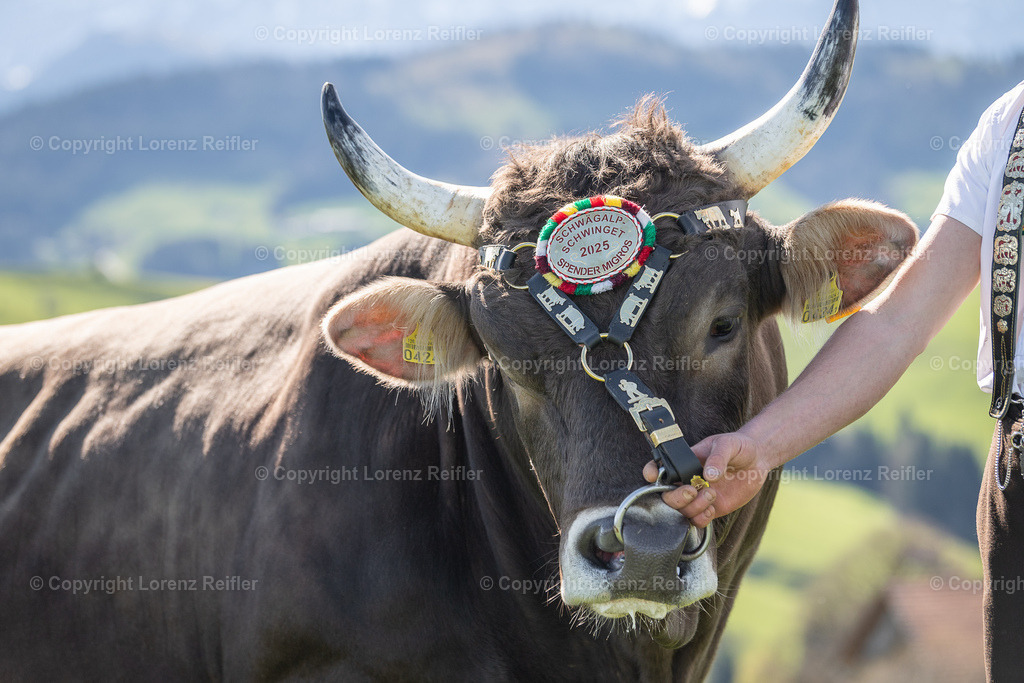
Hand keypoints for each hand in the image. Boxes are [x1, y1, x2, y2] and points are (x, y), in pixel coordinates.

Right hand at [643, 432, 770, 527]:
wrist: (758, 460)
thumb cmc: (739, 446)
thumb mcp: (728, 444)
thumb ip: (718, 458)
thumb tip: (709, 476)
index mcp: (685, 462)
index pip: (660, 468)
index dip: (652, 473)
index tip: (653, 477)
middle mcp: (687, 480)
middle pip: (667, 496)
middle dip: (677, 497)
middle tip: (693, 490)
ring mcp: (698, 496)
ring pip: (682, 511)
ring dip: (693, 507)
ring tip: (712, 494)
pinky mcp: (711, 508)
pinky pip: (698, 521)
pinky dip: (701, 519)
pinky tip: (712, 509)